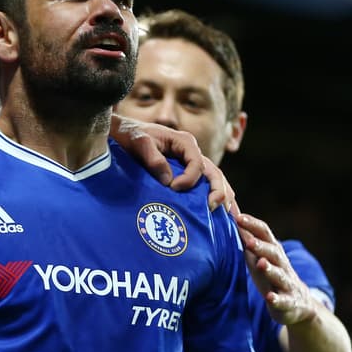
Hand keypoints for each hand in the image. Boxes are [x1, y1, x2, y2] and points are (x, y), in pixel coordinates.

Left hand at [109, 114, 234, 210]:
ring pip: (215, 180)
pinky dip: (216, 199)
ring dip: (223, 197)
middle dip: (218, 191)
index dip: (190, 179)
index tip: (174, 189)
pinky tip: (222, 216)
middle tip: (212, 208)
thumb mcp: (140, 143)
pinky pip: (206, 186)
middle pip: (214, 173)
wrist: (124, 134)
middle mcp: (193, 153)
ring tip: (228, 217)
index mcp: (185, 142)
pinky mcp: (187, 174)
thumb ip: (154, 159)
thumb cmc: (131, 135)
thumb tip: (168, 181)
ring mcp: (192, 163)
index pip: (198, 164)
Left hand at [237, 213, 316, 326]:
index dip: (253, 225)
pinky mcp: (287, 302)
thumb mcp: (260, 256)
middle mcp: (282, 265)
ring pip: (279, 275)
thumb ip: (247, 238)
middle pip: (273, 253)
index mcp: (273, 252)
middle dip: (261, 246)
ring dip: (270, 269)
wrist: (299, 305)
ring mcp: (286, 284)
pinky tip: (270, 298)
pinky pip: (282, 301)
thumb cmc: (272, 275)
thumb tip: (232, 215)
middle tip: (248, 241)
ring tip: (261, 263)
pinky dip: (276, 299)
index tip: (238, 217)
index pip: (265, 234)